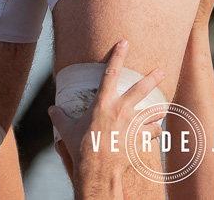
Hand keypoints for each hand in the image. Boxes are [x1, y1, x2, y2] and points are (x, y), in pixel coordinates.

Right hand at [49, 40, 167, 198]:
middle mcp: (120, 109)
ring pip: (154, 110)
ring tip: (163, 108)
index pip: (110, 73)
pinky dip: (155, 131)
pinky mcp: (140, 137)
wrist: (96, 171)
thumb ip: (60, 117)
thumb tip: (51, 109)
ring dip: (159, 110)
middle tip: (161, 71)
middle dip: (153, 78)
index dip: (117, 55)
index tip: (124, 42)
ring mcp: (132, 123)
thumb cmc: (81, 149)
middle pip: (142, 88)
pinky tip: (155, 132)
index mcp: (103, 103)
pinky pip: (154, 131)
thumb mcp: (67, 131)